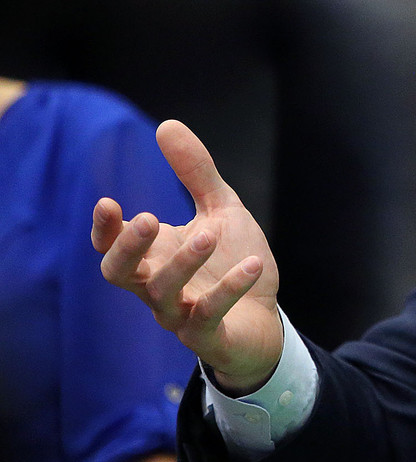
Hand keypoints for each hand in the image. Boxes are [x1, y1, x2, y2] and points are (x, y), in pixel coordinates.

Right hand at [92, 119, 282, 393]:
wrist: (264, 317)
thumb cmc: (232, 261)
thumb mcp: (219, 210)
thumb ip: (195, 173)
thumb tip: (166, 125)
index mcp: (152, 257)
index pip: (111, 247)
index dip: (104, 229)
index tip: (108, 202)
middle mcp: (156, 288)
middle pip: (120, 274)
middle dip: (128, 248)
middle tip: (148, 218)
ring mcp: (180, 314)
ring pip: (164, 294)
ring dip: (185, 262)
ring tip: (209, 234)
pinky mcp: (209, 336)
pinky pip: (209, 316)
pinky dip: (229, 290)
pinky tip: (252, 264)